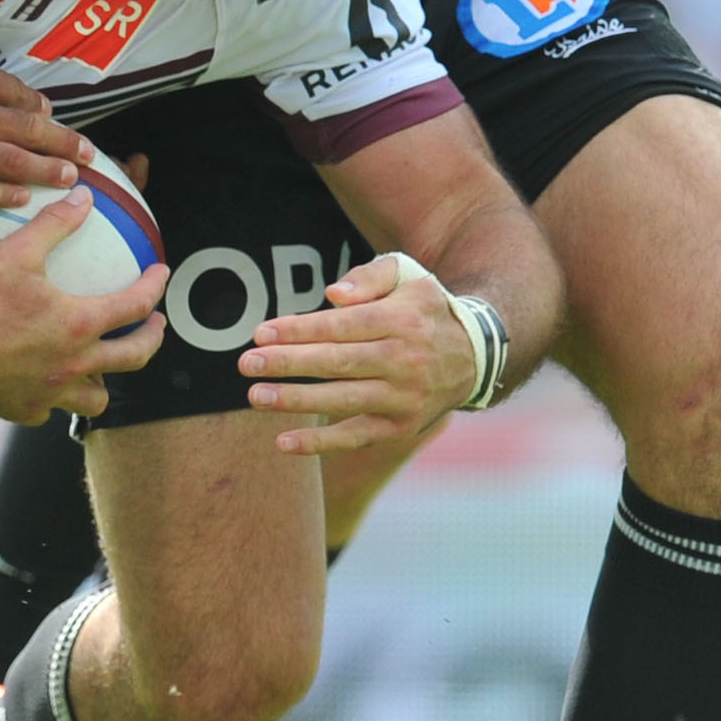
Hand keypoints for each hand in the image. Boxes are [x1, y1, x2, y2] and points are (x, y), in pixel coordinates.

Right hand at [0, 25, 94, 209]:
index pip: (22, 99)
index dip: (42, 111)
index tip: (53, 118)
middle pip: (31, 134)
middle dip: (65, 145)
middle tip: (89, 156)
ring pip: (13, 165)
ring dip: (46, 172)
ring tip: (70, 178)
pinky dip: (1, 196)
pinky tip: (21, 199)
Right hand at [0, 191, 165, 424]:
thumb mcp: (16, 254)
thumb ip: (54, 224)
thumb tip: (84, 199)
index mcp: (79, 325)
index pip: (136, 306)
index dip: (155, 287)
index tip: (161, 277)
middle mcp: (73, 365)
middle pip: (134, 357)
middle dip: (152, 339)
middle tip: (155, 326)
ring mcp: (49, 394)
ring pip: (97, 397)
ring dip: (105, 379)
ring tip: (103, 364)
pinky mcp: (22, 411)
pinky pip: (51, 409)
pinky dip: (56, 395)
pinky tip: (47, 382)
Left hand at [239, 252, 477, 454]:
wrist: (474, 357)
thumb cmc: (423, 310)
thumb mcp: (407, 276)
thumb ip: (369, 277)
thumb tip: (332, 295)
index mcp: (402, 319)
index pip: (342, 326)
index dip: (299, 330)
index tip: (260, 333)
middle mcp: (406, 360)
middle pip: (337, 362)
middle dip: (288, 363)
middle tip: (246, 363)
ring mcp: (404, 397)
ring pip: (343, 400)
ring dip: (296, 401)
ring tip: (255, 396)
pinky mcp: (401, 427)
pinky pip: (355, 437)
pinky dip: (320, 443)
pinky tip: (283, 442)